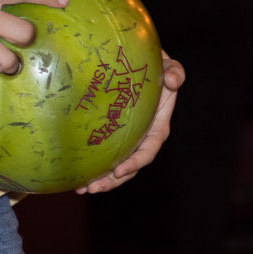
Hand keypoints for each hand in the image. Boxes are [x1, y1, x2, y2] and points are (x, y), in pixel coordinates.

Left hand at [77, 54, 183, 193]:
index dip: (135, 163)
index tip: (119, 170)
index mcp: (157, 127)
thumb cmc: (156, 66)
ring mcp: (128, 139)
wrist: (141, 65)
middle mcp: (142, 138)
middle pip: (129, 166)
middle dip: (112, 181)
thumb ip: (175, 72)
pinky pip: (104, 155)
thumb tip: (172, 81)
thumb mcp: (169, 67)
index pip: (148, 150)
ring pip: (116, 166)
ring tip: (82, 188)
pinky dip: (93, 167)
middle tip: (92, 188)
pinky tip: (77, 174)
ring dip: (101, 180)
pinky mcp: (113, 137)